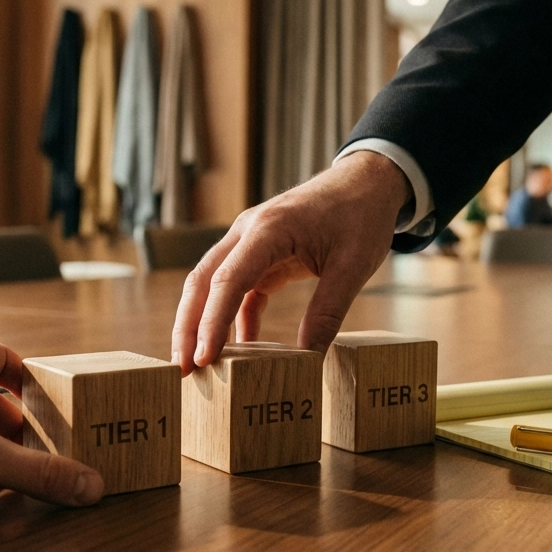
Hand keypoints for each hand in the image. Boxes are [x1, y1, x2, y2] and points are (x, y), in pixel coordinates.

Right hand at [172, 151, 411, 373]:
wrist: (367, 181)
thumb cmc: (361, 215)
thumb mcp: (353, 267)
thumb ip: (327, 312)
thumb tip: (308, 359)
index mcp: (269, 229)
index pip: (228, 280)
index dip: (212, 322)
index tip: (204, 358)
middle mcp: (249, 231)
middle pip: (204, 282)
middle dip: (189, 327)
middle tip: (184, 370)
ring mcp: (251, 241)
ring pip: (213, 285)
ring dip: (203, 323)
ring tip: (199, 364)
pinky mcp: (261, 253)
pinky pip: (239, 288)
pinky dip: (235, 317)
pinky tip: (239, 348)